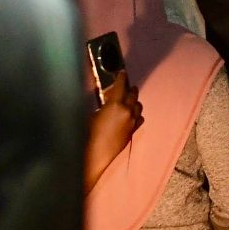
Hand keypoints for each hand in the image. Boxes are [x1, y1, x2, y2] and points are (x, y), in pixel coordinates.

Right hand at [86, 72, 142, 191]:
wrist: (97, 156)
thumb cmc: (88, 135)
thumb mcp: (92, 115)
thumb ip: (102, 105)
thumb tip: (106, 101)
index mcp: (115, 104)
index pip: (121, 86)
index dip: (122, 78)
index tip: (122, 73)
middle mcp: (127, 111)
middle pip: (133, 94)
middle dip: (130, 88)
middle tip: (126, 86)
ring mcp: (132, 121)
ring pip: (138, 106)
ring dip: (134, 101)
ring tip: (128, 100)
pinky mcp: (133, 131)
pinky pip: (139, 118)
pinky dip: (136, 113)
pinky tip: (131, 114)